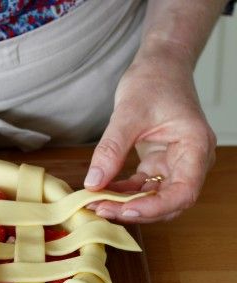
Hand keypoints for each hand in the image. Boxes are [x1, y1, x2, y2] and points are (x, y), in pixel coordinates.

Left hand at [83, 48, 215, 222]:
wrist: (159, 66)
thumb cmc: (154, 81)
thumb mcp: (127, 113)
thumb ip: (111, 149)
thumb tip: (93, 183)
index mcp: (195, 147)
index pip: (184, 192)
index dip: (155, 207)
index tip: (124, 210)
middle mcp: (190, 160)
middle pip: (169, 201)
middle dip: (136, 210)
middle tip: (101, 209)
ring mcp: (175, 163)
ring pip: (154, 198)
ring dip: (126, 204)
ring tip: (96, 203)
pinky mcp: (159, 163)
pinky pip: (142, 186)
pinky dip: (123, 192)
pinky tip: (101, 191)